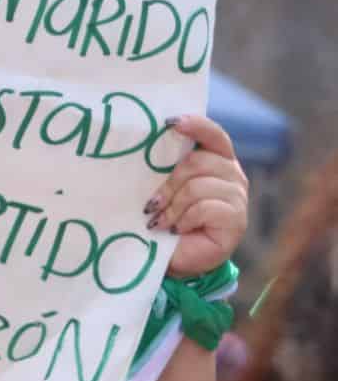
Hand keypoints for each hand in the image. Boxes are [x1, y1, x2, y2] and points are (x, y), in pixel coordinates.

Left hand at [144, 115, 248, 277]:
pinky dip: (183, 220)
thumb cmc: (168, 219)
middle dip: (168, 183)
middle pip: (197, 161)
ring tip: (159, 221)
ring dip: (172, 206)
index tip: (170, 123)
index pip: (213, 135)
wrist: (176, 258)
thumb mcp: (164, 188)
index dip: (196, 126)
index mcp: (216, 160)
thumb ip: (165, 167)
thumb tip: (142, 144)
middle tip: (151, 204)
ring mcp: (238, 197)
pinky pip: (204, 208)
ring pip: (197, 186)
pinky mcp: (237, 219)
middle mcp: (232, 174)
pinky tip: (176, 230)